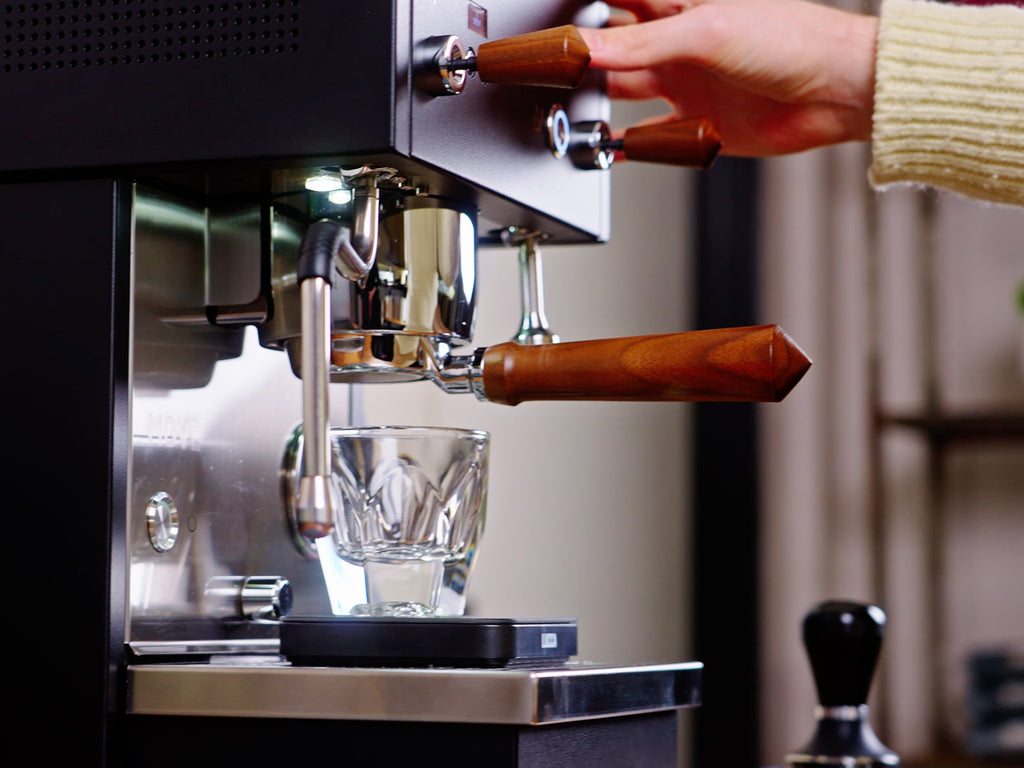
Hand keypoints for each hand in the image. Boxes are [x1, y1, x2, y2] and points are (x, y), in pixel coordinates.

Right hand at [577, 0, 877, 156]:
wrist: (836, 93)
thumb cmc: (791, 40)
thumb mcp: (704, 31)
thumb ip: (639, 44)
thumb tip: (585, 47)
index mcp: (678, 1)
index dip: (581, 7)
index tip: (549, 20)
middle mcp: (676, 41)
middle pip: (611, 43)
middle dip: (580, 49)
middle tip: (549, 61)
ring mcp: (682, 82)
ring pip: (622, 87)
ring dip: (597, 96)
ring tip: (571, 102)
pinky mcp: (692, 124)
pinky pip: (647, 137)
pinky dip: (625, 144)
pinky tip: (609, 144)